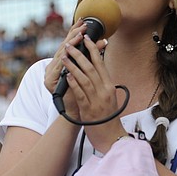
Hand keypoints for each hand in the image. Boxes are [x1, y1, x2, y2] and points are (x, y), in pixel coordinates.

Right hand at [44, 21, 88, 121]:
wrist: (73, 112)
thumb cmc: (83, 92)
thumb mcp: (89, 72)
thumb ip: (93, 57)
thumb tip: (104, 41)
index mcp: (63, 62)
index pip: (69, 43)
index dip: (75, 32)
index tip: (84, 22)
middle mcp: (54, 65)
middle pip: (63, 46)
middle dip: (73, 36)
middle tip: (82, 27)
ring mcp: (50, 73)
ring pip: (60, 55)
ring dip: (69, 45)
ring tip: (77, 37)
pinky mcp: (49, 82)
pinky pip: (56, 69)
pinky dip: (62, 61)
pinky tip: (66, 55)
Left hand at [61, 33, 120, 150]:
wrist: (111, 136)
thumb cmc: (108, 117)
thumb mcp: (109, 97)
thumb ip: (102, 83)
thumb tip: (96, 68)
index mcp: (109, 86)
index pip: (100, 63)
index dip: (93, 49)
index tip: (86, 39)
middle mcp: (104, 91)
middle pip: (91, 68)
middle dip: (79, 54)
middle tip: (70, 44)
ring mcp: (97, 100)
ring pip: (85, 78)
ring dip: (73, 66)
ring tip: (65, 57)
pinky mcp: (89, 110)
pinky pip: (80, 94)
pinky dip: (74, 83)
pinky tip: (67, 76)